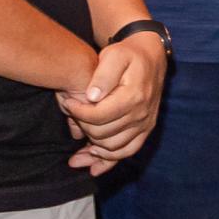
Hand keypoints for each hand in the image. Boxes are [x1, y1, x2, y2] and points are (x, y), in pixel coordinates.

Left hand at [62, 33, 166, 169]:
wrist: (151, 57)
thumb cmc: (128, 55)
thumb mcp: (114, 55)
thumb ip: (103, 75)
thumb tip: (91, 97)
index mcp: (133, 96)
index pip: (99, 116)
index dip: (78, 113)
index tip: (67, 103)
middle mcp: (142, 114)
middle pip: (104, 134)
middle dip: (83, 129)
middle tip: (72, 118)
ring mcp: (145, 124)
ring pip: (115, 149)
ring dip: (93, 152)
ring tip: (76, 151)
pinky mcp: (146, 130)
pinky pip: (128, 152)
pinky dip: (110, 161)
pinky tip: (93, 163)